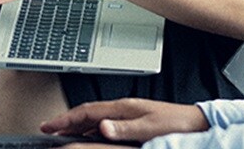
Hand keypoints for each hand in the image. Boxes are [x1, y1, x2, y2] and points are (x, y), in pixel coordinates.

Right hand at [41, 99, 209, 143]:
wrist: (195, 122)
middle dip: (66, 120)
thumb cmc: (176, 123)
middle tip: (48, 129)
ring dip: (77, 125)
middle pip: (87, 113)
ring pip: (94, 118)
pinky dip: (90, 129)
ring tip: (62, 132)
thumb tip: (101, 126)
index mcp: (123, 107)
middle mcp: (123, 108)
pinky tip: (89, 135)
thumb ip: (124, 127)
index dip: (66, 119)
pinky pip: (104, 123)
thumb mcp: (150, 128)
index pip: (87, 112)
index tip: (49, 126)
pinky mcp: (133, 120)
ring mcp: (127, 113)